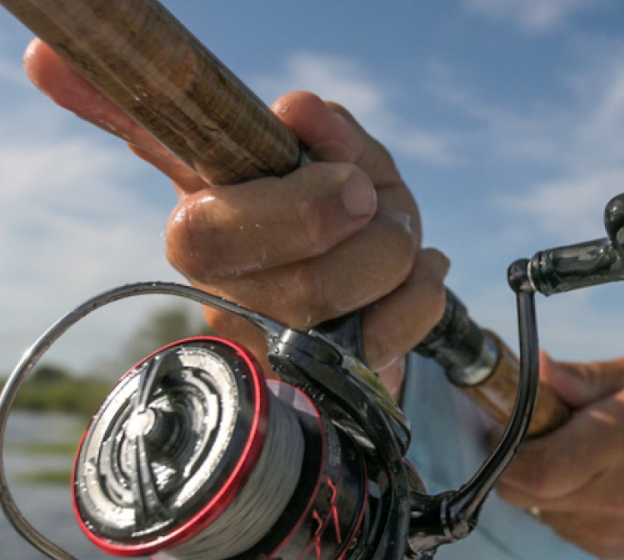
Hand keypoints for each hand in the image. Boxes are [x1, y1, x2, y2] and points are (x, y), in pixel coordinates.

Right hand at [22, 40, 449, 389]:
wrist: (366, 284)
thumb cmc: (334, 210)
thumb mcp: (333, 157)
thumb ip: (321, 131)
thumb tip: (299, 111)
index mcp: (199, 229)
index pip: (210, 236)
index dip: (296, 211)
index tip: (354, 180)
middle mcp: (225, 301)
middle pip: (304, 288)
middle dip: (374, 237)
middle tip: (381, 204)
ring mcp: (274, 351)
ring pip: (348, 318)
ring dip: (398, 256)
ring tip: (400, 231)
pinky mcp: (323, 385)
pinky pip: (387, 343)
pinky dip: (423, 293)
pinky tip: (423, 269)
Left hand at [497, 355, 623, 559]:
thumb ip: (580, 377)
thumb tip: (536, 367)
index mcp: (621, 442)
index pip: (537, 466)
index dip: (506, 449)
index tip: (506, 425)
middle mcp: (613, 494)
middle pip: (523, 490)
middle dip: (513, 464)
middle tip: (532, 438)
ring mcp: (608, 530)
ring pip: (536, 508)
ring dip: (538, 484)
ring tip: (572, 458)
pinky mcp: (605, 551)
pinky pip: (557, 525)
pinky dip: (559, 503)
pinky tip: (589, 483)